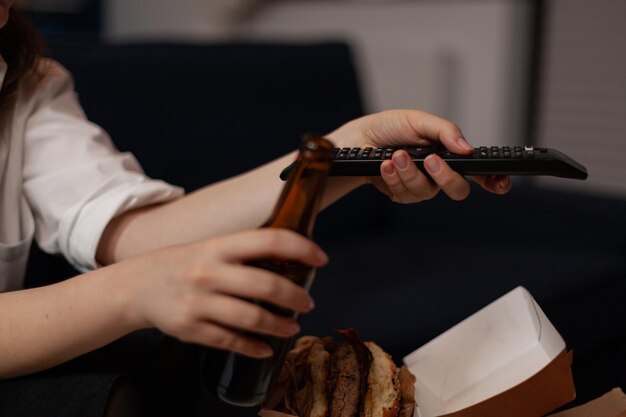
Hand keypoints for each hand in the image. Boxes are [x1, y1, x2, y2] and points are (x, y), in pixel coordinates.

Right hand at [119, 228, 326, 357]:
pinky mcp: (190, 328)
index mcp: (219, 245)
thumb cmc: (184, 263)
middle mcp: (209, 271)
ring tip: (292, 327)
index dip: (301, 248)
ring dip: (280, 325)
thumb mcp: (212, 247)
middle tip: (307, 303)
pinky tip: (266, 348)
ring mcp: (198, 302)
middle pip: (266, 285)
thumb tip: (291, 258)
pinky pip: (230, 341)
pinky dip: (254, 347)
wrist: (135, 286)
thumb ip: (245, 252)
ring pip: (252, 318)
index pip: (270, 240)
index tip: (321, 258)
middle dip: (295, 297)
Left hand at [327, 109, 511, 202]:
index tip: (501, 183)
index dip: (493, 180)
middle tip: (430, 160)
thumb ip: (445, 131)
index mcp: (448, 154)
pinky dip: (394, 178)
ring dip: (409, 173)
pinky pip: (404, 194)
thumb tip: (467, 148)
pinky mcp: (400, 193)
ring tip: (395, 156)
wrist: (358, 139)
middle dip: (445, 176)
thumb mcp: (418, 120)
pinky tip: (385, 165)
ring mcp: (420, 185)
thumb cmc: (389, 127)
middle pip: (458, 189)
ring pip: (427, 192)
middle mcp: (437, 173)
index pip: (477, 171)